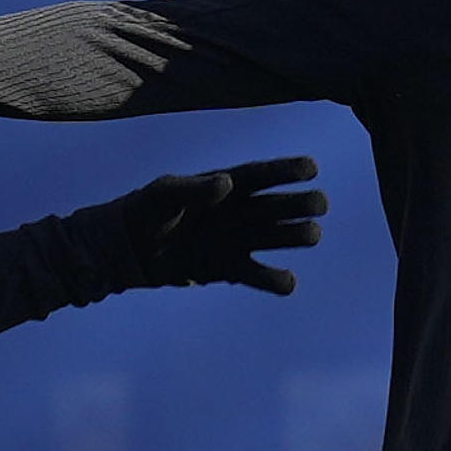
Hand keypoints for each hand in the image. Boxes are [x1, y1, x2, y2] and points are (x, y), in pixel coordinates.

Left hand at [114, 156, 326, 294]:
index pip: (260, 176)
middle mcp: (236, 212)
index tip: (312, 167)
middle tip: (321, 204)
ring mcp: (235, 240)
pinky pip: (255, 274)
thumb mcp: (165, 194)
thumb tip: (228, 183)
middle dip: (299, 204)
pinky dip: (273, 280)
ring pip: (272, 237)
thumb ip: (195, 188)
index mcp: (224, 186)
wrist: (129, 248)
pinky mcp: (227, 268)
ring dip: (294, 236)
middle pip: (274, 206)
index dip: (286, 170)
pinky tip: (289, 283)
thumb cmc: (146, 210)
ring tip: (314, 235)